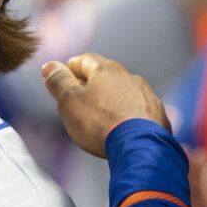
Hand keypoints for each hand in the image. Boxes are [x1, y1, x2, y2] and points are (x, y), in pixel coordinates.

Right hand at [42, 53, 169, 157]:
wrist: (139, 146)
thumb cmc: (99, 122)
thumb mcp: (69, 101)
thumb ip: (59, 82)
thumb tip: (49, 66)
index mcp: (107, 70)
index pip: (85, 60)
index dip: (71, 66)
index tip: (63, 73)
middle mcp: (130, 77)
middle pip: (106, 75)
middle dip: (91, 84)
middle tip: (78, 96)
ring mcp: (147, 96)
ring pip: (124, 92)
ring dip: (111, 99)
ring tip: (99, 114)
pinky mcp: (157, 115)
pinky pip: (138, 110)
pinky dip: (127, 114)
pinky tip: (121, 126)